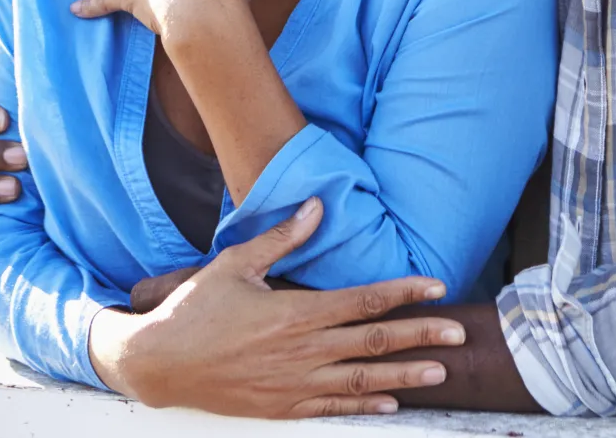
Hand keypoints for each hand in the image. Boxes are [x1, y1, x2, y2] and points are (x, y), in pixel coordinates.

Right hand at [91, 199, 467, 417]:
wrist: (156, 363)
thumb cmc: (194, 309)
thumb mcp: (235, 263)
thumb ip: (282, 237)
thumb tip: (316, 206)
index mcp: (296, 312)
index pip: (364, 301)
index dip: (405, 294)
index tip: (436, 288)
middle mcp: (302, 351)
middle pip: (374, 343)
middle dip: (421, 337)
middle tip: (459, 335)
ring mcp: (293, 383)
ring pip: (361, 380)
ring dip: (404, 375)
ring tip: (439, 372)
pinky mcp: (281, 406)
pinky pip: (332, 408)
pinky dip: (365, 405)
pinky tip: (391, 403)